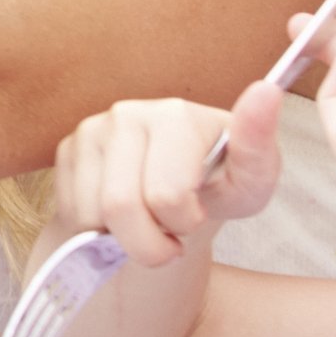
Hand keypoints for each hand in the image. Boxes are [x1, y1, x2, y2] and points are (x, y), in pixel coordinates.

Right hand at [50, 92, 284, 271]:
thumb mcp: (251, 181)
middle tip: (172, 240)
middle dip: (149, 244)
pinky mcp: (68, 149)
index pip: (165, 195)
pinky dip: (97, 230)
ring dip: (122, 238)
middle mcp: (128, 113)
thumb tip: (267, 92)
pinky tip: (122, 215)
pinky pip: (71, 211)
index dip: (183, 221)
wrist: (180, 191)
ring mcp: (93, 129)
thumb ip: (259, 145)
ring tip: (148, 223)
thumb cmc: (219, 186)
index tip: (198, 215)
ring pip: (92, 215)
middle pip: (121, 207)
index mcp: (176, 115)